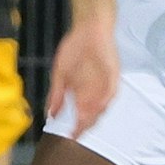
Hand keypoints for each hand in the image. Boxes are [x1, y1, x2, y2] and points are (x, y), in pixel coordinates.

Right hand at [47, 13, 118, 136]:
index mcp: (84, 92)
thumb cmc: (74, 49)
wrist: (87, 28)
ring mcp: (106, 83)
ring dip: (95, 114)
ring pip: (103, 104)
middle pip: (94, 113)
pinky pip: (111, 90)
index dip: (77, 126)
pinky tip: (99, 106)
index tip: (70, 135)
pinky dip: (105, 98)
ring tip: (85, 123)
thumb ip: (56, 95)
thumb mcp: (60, 74)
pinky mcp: (114, 74)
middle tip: (77, 132)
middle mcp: (97, 91)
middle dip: (86, 124)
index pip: (83, 114)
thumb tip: (50, 114)